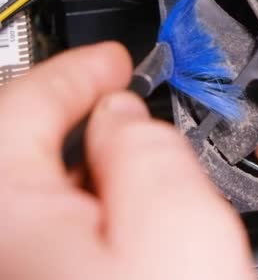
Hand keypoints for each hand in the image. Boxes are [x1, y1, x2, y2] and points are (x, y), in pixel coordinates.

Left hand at [0, 42, 254, 278]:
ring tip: (152, 171)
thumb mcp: (179, 220)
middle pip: (32, 153)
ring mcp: (27, 269)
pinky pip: (70, 233)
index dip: (77, 72)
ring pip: (57, 198)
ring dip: (102, 170)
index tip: (113, 60)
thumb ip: (147, 146)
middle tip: (135, 104)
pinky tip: (141, 225)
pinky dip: (104, 210)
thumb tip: (125, 116)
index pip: (22, 108)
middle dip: (90, 119)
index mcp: (13, 217)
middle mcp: (9, 249)